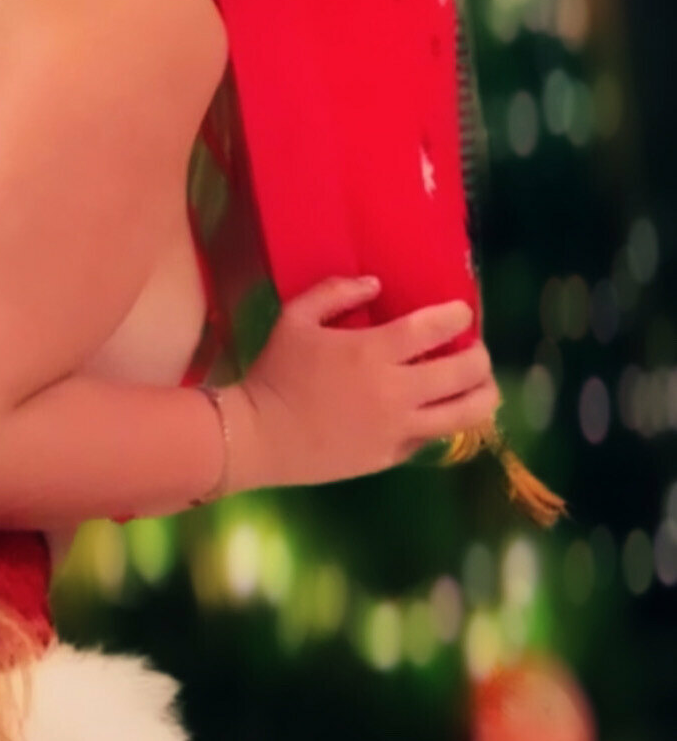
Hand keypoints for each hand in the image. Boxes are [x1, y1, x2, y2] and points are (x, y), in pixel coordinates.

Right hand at [229, 277, 499, 491]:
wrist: (257, 437)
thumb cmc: (275, 373)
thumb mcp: (295, 319)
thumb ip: (335, 293)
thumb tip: (375, 284)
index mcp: (371, 352)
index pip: (434, 328)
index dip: (458, 316)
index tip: (461, 313)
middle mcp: (394, 391)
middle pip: (466, 371)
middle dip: (479, 356)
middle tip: (472, 351)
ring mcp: (397, 428)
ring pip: (466, 413)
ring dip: (482, 394)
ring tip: (478, 385)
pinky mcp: (392, 455)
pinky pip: (434, 437)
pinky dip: (442, 421)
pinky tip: (436, 411)